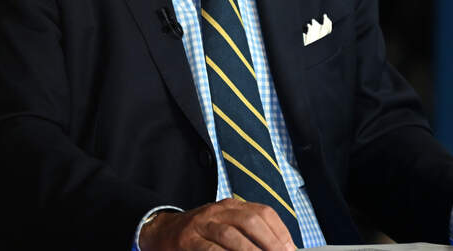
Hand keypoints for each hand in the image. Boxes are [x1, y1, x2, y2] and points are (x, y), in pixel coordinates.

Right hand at [139, 199, 296, 250]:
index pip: (263, 212)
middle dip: (270, 242)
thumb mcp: (224, 225)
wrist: (161, 232)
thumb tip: (280, 248)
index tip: (291, 249)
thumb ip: (248, 234)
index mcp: (231, 206)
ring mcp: (202, 225)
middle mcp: (218, 211)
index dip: (280, 231)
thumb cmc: (199, 234)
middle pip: (250, 220)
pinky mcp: (189, 241)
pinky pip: (210, 250)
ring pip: (231, 235)